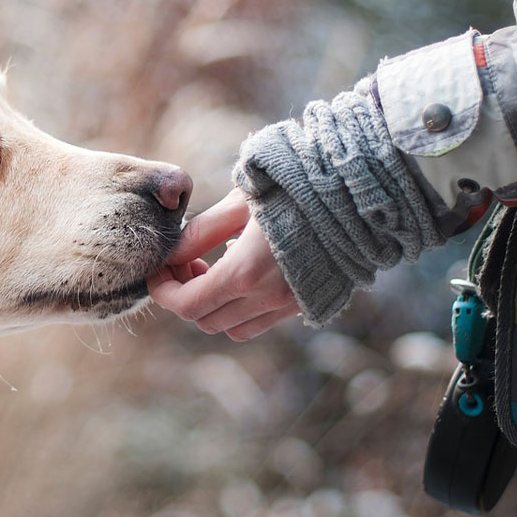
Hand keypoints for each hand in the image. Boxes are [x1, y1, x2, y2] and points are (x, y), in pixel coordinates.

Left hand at [148, 188, 300, 340]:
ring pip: (233, 328)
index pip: (187, 304)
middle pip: (205, 320)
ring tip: (211, 268)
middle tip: (184, 262)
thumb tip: (171, 253)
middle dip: (184, 296)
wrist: (358, 193)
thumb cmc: (294, 187)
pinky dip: (240, 307)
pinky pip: (261, 321)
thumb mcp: (239, 203)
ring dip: (213, 306)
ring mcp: (290, 305)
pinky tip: (242, 270)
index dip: (163, 291)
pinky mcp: (306, 303)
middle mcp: (268, 298)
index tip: (157, 270)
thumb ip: (201, 232)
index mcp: (246, 273)